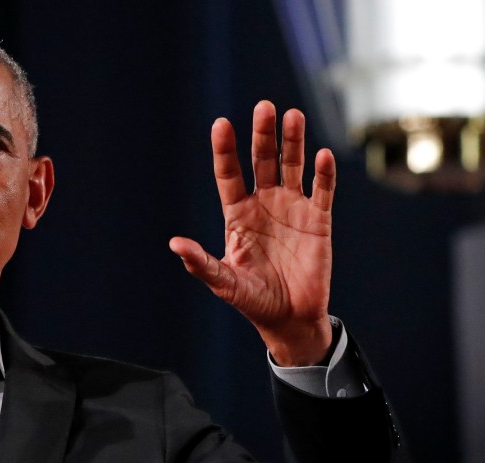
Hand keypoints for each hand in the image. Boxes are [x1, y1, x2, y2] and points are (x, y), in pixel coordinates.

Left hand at [169, 100, 336, 365]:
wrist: (290, 318)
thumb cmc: (253, 300)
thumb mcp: (224, 282)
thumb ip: (201, 263)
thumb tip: (174, 244)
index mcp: (238, 216)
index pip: (229, 174)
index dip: (225, 150)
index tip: (221, 123)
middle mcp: (264, 205)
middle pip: (262, 161)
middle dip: (262, 134)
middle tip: (263, 107)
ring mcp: (292, 209)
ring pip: (292, 166)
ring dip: (293, 141)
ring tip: (292, 115)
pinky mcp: (319, 220)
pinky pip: (322, 190)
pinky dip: (323, 173)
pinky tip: (322, 155)